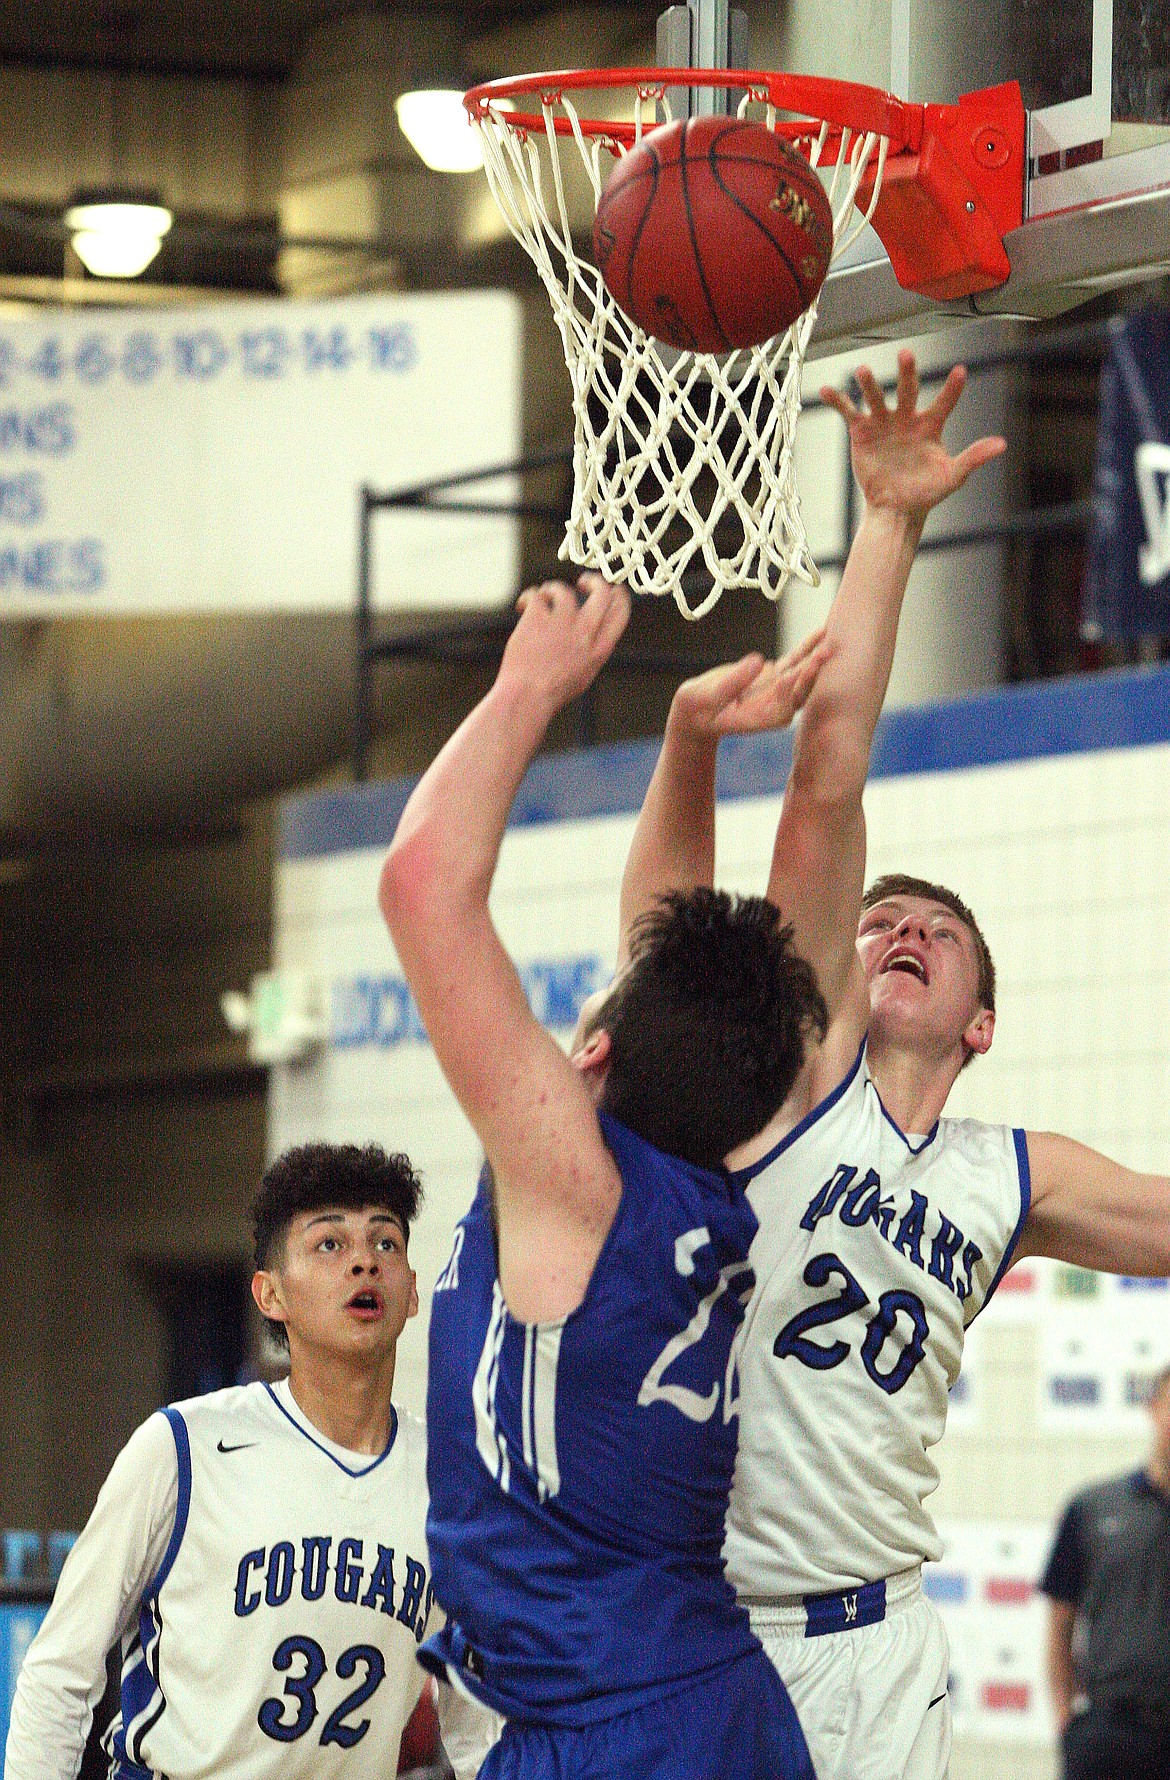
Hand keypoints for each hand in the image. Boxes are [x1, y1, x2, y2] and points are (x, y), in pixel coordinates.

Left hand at [500, 572, 630, 717]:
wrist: (527, 697)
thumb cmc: (551, 692)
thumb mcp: (583, 675)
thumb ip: (591, 651)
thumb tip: (592, 632)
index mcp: (600, 649)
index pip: (621, 611)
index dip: (617, 594)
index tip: (609, 588)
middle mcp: (586, 633)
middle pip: (602, 592)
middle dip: (595, 581)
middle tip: (583, 581)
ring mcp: (562, 623)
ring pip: (564, 589)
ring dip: (552, 589)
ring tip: (543, 597)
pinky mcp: (538, 617)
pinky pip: (536, 595)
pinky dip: (529, 597)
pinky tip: (522, 606)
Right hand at [669, 629, 831, 738]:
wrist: (695, 711)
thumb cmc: (696, 709)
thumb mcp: (706, 698)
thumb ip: (732, 683)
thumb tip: (760, 661)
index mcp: (761, 718)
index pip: (783, 703)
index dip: (793, 686)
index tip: (800, 668)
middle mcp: (775, 707)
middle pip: (800, 690)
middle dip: (813, 671)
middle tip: (825, 652)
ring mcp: (777, 691)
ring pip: (801, 672)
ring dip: (815, 655)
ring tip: (829, 635)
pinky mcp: (774, 677)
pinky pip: (795, 661)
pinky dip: (807, 648)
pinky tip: (821, 633)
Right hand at [821, 349, 1005, 523]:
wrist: (896, 509)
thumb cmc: (926, 492)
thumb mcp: (952, 476)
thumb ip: (974, 457)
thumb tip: (1001, 444)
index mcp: (930, 425)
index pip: (944, 402)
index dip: (952, 388)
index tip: (961, 372)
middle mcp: (907, 418)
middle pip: (908, 389)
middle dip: (907, 372)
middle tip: (907, 354)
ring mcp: (883, 422)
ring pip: (877, 396)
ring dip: (870, 384)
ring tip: (864, 371)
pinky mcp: (861, 432)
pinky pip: (849, 411)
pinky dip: (838, 400)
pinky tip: (827, 390)